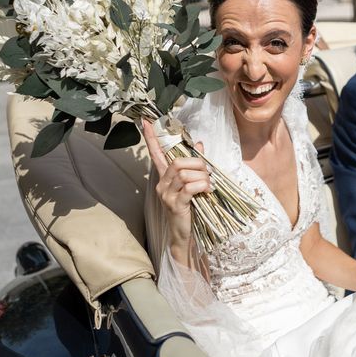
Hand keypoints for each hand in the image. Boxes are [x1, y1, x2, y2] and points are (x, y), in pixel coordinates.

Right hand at [143, 119, 210, 245]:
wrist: (184, 235)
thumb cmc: (190, 208)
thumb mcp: (192, 185)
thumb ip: (195, 165)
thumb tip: (199, 143)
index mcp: (164, 177)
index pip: (155, 153)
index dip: (151, 138)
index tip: (146, 121)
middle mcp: (162, 184)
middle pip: (177, 162)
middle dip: (197, 164)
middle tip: (208, 173)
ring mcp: (167, 195)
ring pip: (184, 173)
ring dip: (202, 176)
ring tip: (208, 184)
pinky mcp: (175, 204)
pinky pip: (190, 188)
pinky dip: (202, 186)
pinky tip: (207, 191)